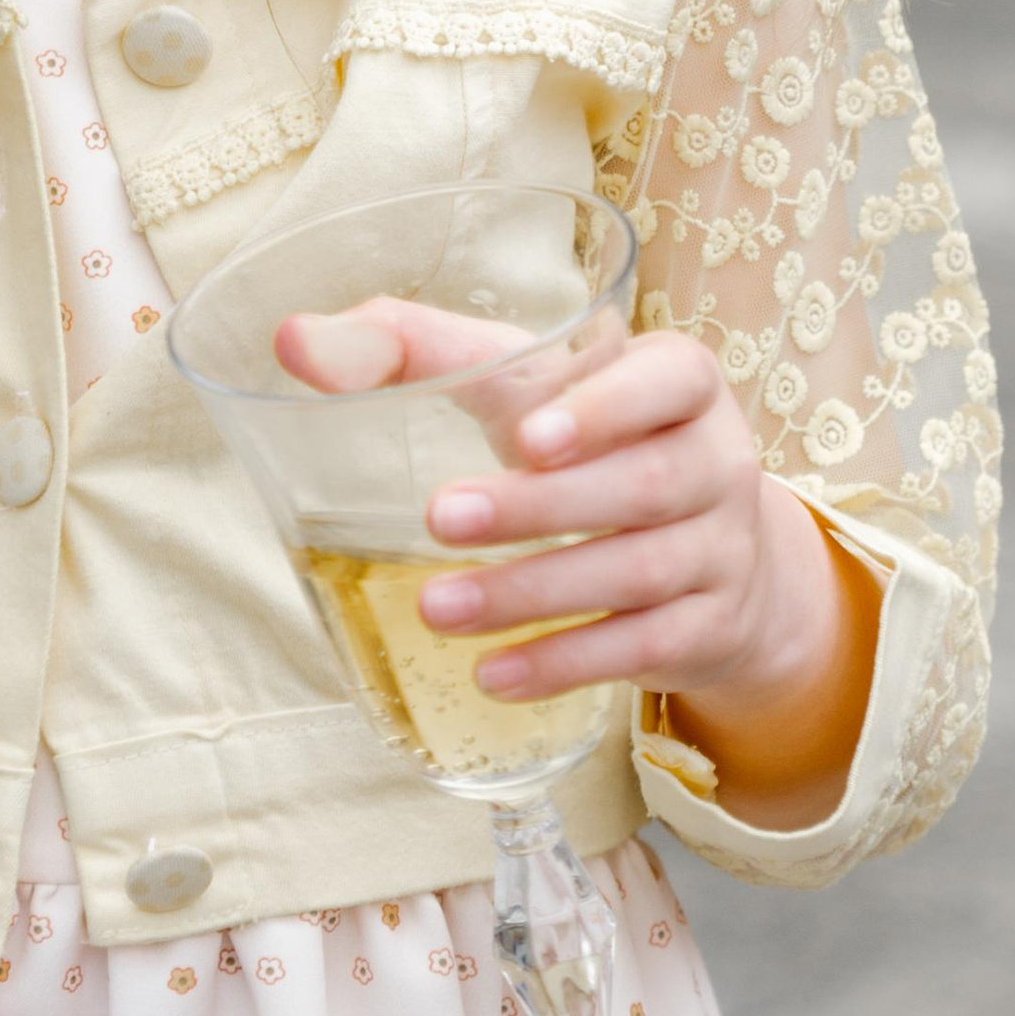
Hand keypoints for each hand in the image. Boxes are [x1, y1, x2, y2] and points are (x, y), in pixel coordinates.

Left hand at [276, 301, 877, 816]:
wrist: (719, 554)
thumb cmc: (587, 440)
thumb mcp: (521, 382)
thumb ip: (413, 349)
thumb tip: (291, 339)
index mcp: (677, 381)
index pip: (668, 378)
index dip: (606, 407)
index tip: (526, 435)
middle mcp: (717, 460)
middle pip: (639, 485)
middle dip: (537, 507)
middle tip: (439, 518)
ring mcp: (722, 550)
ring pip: (635, 573)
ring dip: (530, 594)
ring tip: (436, 608)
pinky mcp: (709, 628)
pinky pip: (640, 650)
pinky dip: (563, 664)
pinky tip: (491, 676)